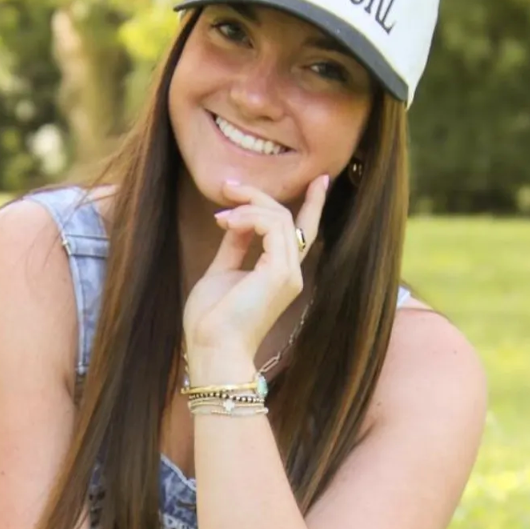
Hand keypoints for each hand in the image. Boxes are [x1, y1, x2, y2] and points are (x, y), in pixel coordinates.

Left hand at [183, 175, 329, 362]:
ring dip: (248, 205)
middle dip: (258, 195)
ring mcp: (289, 273)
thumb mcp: (221, 273)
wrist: (212, 348)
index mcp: (280, 275)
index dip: (312, 205)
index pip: (302, 233)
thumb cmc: (211, 320)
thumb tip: (236, 221)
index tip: (318, 180)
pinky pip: (272, 226)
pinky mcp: (280, 272)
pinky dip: (248, 217)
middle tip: (228, 187)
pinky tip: (227, 222)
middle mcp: (291, 273)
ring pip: (280, 217)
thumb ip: (234, 247)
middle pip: (286, 218)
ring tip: (220, 214)